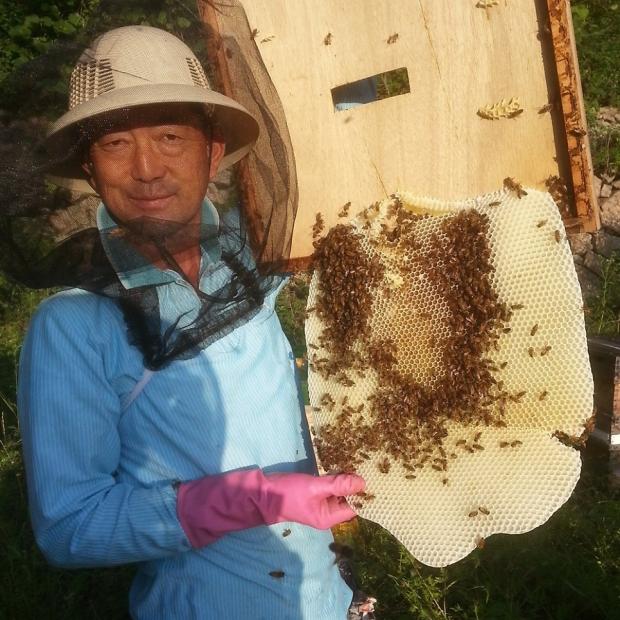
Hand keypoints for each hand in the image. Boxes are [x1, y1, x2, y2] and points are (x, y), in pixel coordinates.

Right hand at [177, 468, 364, 547]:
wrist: (263, 492)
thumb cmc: (288, 493)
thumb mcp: (314, 487)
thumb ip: (338, 485)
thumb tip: (363, 483)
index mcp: (329, 518)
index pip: (354, 506)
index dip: (363, 493)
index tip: (374, 476)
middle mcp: (327, 512)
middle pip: (349, 498)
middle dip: (356, 483)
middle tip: (367, 463)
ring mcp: (320, 502)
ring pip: (340, 489)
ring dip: (346, 477)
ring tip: (359, 460)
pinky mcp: (315, 491)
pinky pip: (331, 484)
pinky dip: (336, 475)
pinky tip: (343, 462)